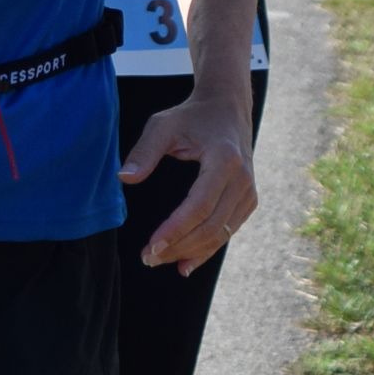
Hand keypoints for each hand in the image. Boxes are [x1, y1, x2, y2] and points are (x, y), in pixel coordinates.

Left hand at [121, 95, 255, 276]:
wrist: (228, 109)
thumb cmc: (192, 117)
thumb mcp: (163, 125)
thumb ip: (144, 151)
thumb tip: (124, 178)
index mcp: (225, 160)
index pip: (200, 205)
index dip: (176, 229)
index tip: (150, 246)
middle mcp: (243, 179)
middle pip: (212, 225)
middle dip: (179, 246)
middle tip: (147, 258)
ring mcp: (249, 191)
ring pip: (221, 233)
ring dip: (190, 251)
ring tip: (159, 261)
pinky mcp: (248, 199)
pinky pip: (228, 230)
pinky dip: (207, 250)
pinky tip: (185, 265)